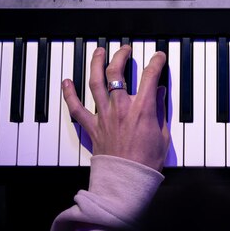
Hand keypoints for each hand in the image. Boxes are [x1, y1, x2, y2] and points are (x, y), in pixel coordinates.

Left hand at [62, 46, 169, 171]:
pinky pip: (76, 108)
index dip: (156, 62)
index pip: (150, 76)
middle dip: (120, 55)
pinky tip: (66, 81)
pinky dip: (69, 94)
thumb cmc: (147, 162)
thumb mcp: (163, 135)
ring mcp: (104, 116)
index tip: (158, 56)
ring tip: (98, 52)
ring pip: (95, 83)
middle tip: (125, 49)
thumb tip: (159, 94)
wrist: (127, 181)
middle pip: (116, 72)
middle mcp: (121, 108)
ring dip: (95, 64)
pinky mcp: (92, 127)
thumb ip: (160, 111)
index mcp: (142, 109)